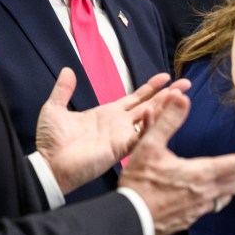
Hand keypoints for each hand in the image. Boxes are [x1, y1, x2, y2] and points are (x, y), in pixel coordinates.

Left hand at [35, 69, 188, 193]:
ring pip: (149, 119)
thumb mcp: (55, 108)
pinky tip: (162, 113)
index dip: (150, 87)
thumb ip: (64, 90)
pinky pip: (140, 135)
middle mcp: (118, 124)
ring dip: (165, 107)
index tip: (165, 76)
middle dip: (167, 95)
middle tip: (186, 83)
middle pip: (149, 106)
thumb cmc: (51, 142)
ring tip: (181, 95)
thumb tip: (68, 71)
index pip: (135, 98)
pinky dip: (151, 124)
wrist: (48, 164)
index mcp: (107, 114)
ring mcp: (121, 136)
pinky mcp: (120, 149)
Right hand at [118, 94, 234, 234]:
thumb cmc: (139, 183)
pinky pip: (212, 206)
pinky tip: (218, 197)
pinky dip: (221, 198)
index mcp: (200, 174)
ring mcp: (198, 209)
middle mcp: (205, 193)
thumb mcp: (149, 146)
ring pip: (226, 195)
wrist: (129, 219)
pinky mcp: (189, 218)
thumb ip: (167, 121)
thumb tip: (181, 97)